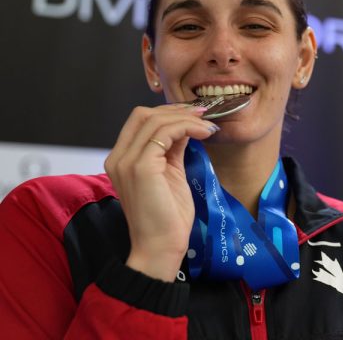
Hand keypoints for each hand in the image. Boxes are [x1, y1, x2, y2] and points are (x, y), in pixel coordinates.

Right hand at [104, 104, 218, 281]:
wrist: (161, 247)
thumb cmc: (167, 217)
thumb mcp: (171, 174)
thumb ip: (172, 150)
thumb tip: (186, 127)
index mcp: (122, 159)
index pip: (140, 120)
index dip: (168, 112)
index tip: (195, 115)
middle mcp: (118, 157)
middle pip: (144, 114)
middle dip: (177, 110)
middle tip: (204, 116)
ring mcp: (127, 161)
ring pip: (156, 120)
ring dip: (187, 118)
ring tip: (208, 127)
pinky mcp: (140, 167)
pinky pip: (165, 133)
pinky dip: (188, 127)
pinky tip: (204, 134)